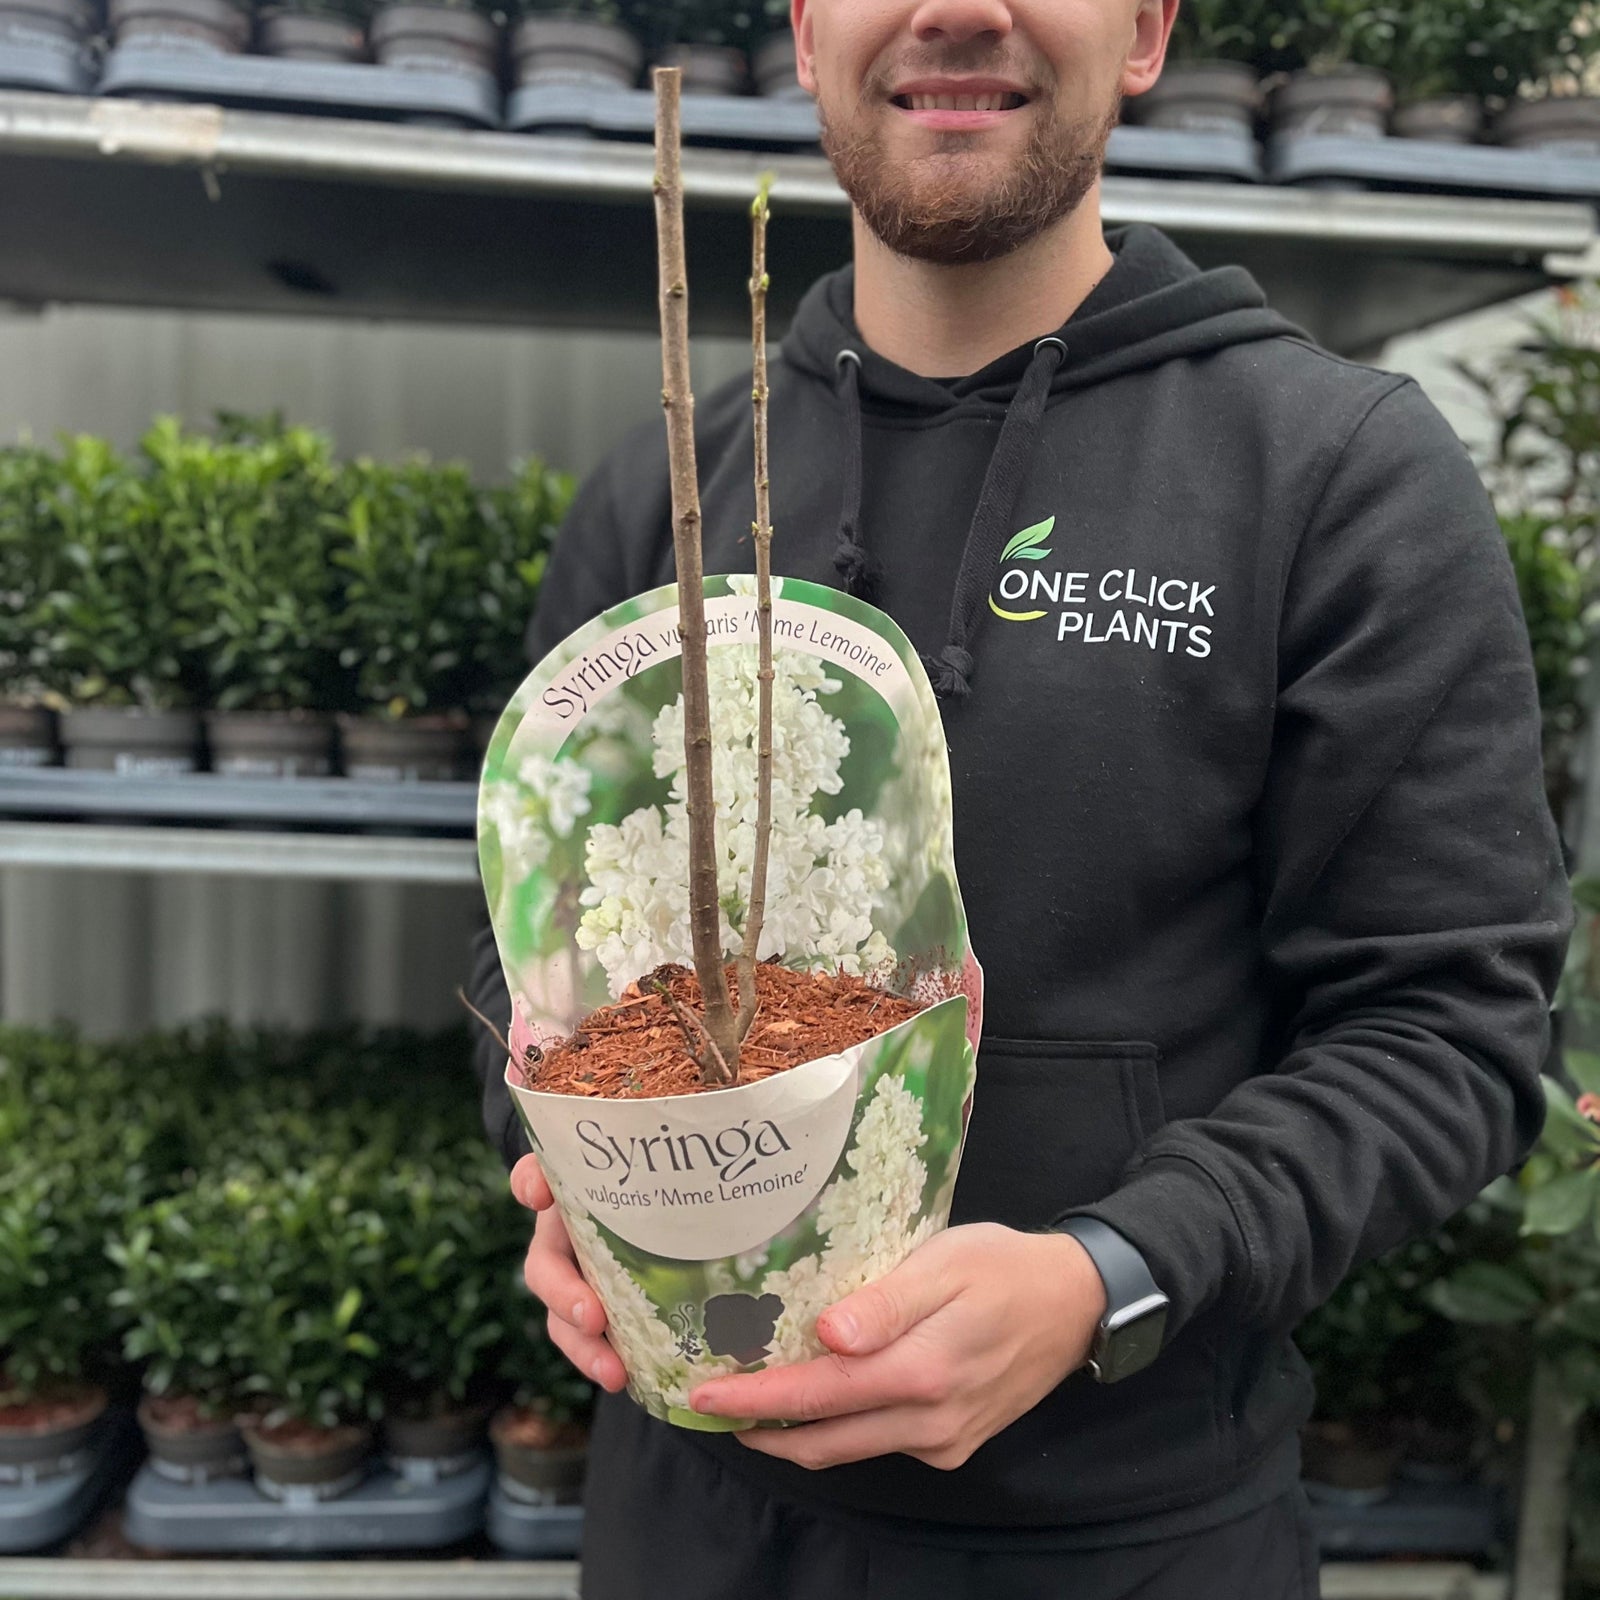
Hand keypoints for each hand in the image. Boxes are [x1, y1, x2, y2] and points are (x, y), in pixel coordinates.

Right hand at [510, 1153, 627, 1393]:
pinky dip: (602, 1363)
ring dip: (583, 1347)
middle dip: (564, 1294)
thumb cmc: (649, 1188)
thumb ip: (651, 1159)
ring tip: (615, 1372)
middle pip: (546, 1268)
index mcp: (569, 1196)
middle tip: (592, 1316)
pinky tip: (629, 1379)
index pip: (534, 1178)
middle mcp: (563, 1239)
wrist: (649, 1214)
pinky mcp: (595, 1316)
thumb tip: (686, 1157)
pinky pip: (589, 1345)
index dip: (531, 1183)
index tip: (539, 1195)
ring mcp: (576, 1280)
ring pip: (563, 1317)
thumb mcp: (647, 1173)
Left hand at [687, 1223, 1106, 1470]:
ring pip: (849, 1448)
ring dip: (796, 1433)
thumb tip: (827, 1338)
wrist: (1075, 1302)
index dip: (756, 1398)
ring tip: (750, 1406)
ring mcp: (943, 1438)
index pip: (819, 1393)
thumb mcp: (946, 1263)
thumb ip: (887, 1304)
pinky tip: (821, 1398)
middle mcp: (930, 1418)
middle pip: (824, 1438)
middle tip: (709, 1409)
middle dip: (761, 1428)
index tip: (702, 1397)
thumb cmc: (1005, 1266)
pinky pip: (881, 1444)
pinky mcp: (953, 1443)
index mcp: (923, 1370)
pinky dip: (840, 1429)